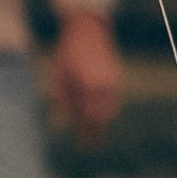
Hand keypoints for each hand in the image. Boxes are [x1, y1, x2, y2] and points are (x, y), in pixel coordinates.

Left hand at [53, 10, 122, 135]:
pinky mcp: (117, 77)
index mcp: (86, 86)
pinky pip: (113, 99)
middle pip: (102, 119)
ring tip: (95, 132)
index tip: (83, 148)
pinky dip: (106, 108)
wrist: (87, 29)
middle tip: (91, 146)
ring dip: (102, 122)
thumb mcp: (59, 76)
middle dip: (97, 134)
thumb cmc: (67, 53)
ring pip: (111, 110)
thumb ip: (64, 100)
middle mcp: (102, 85)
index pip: (88, 119)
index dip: (86, 135)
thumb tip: (63, 123)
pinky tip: (100, 113)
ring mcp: (112, 81)